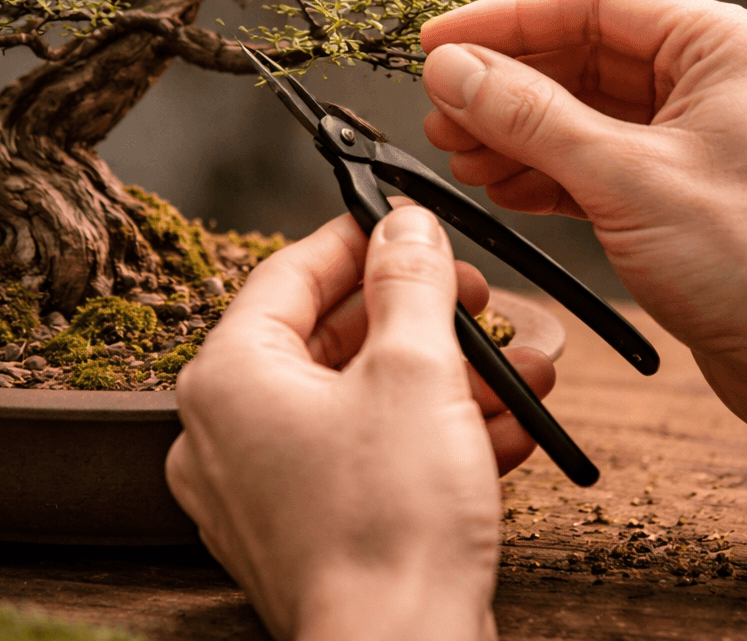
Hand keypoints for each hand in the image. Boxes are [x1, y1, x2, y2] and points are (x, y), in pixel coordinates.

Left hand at [166, 204, 553, 640]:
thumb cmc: (389, 526)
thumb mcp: (413, 371)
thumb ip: (408, 282)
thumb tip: (404, 223)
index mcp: (230, 379)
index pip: (288, 274)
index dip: (353, 239)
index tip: (399, 222)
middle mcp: (232, 431)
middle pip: (330, 338)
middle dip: (418, 316)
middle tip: (472, 296)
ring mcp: (268, 485)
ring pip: (361, 399)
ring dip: (444, 378)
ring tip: (516, 365)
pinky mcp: (310, 525)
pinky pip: (369, 454)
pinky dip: (431, 434)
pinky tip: (508, 425)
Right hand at [421, 0, 746, 474]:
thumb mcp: (629, 179)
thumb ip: (532, 118)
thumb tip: (455, 70)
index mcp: (722, 47)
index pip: (591, 2)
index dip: (504, 19)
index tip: (438, 40)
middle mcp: (708, 81)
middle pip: (579, 57)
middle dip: (503, 86)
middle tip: (442, 110)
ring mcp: (690, 137)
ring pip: (578, 112)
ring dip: (513, 132)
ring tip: (460, 154)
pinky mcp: (672, 189)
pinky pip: (590, 160)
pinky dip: (541, 171)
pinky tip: (499, 185)